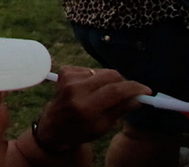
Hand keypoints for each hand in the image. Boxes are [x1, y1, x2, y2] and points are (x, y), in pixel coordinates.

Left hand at [34, 66, 148, 149]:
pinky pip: (91, 70)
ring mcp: (68, 78)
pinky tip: (93, 90)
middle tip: (132, 92)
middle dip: (125, 82)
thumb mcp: (102, 127)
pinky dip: (97, 78)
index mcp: (84, 107)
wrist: (53, 125)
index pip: (115, 91)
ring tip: (108, 94)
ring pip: (102, 72)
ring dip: (111, 81)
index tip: (147, 90)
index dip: (134, 88)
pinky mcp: (65, 71)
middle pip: (110, 76)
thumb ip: (120, 110)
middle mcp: (74, 89)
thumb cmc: (80, 130)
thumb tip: (139, 98)